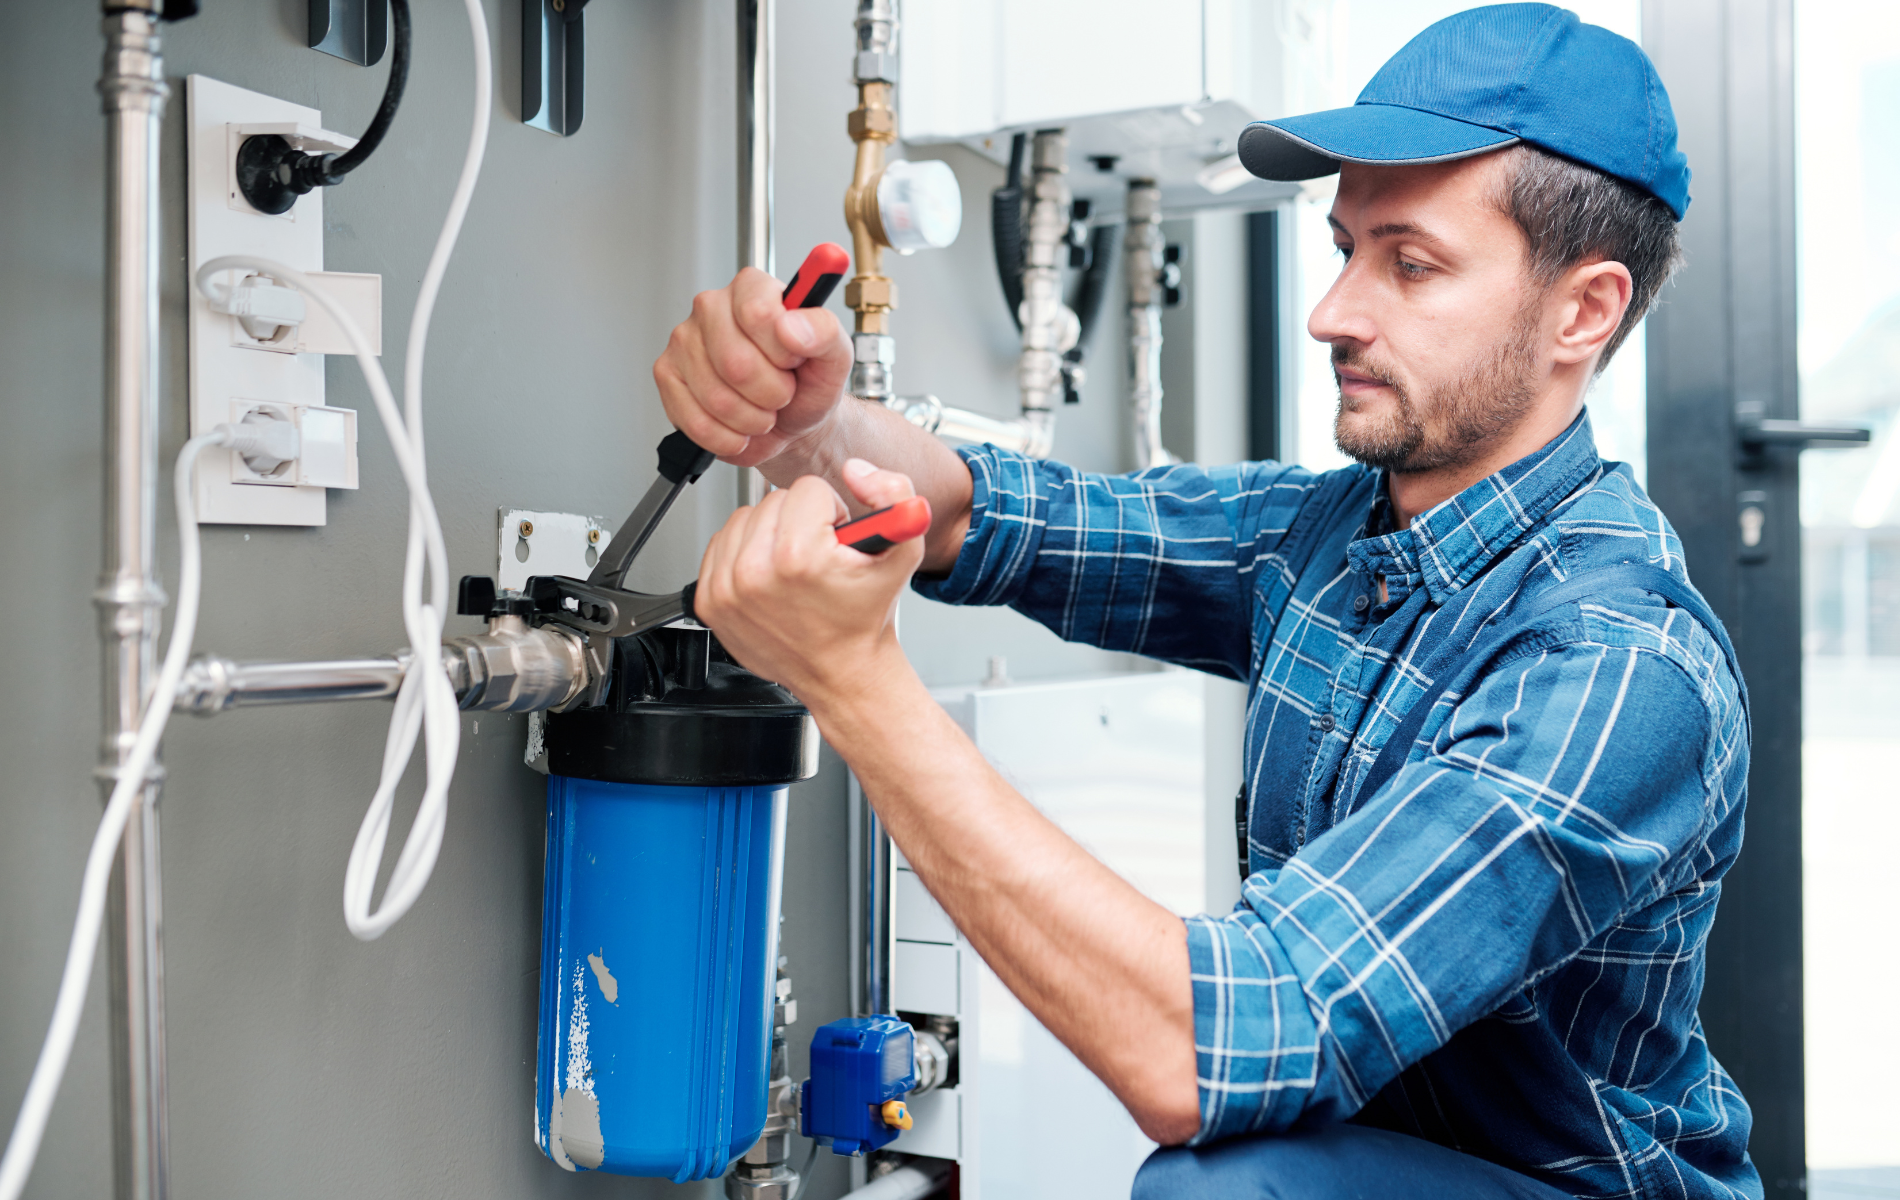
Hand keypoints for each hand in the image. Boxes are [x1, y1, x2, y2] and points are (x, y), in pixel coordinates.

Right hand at [653, 267, 853, 467]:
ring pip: (716, 398)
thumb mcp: (835, 357)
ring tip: (763, 410)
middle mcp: (711, 307)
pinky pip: (695, 421)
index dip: (782, 352)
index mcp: (752, 288)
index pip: (757, 314)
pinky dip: (727, 436)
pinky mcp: (667, 376)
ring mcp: (684, 341)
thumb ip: (824, 331)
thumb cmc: (808, 383)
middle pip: (735, 363)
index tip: (794, 360)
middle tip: (781, 392)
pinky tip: (740, 427)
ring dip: (751, 419)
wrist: (792, 422)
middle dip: (770, 393)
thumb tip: (791, 325)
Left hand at [692, 460, 923, 702]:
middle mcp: (755, 572)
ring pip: (744, 517)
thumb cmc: (866, 617)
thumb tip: (856, 470)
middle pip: (773, 500)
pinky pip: (720, 544)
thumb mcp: (904, 551)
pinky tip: (769, 577)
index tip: (835, 542)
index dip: (830, 512)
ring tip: (793, 567)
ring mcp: (727, 589)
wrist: (842, 672)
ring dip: (769, 534)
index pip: (807, 489)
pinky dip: (744, 554)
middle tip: (818, 557)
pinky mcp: (710, 600)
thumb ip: (894, 493)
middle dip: (800, 521)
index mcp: (798, 556)